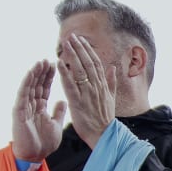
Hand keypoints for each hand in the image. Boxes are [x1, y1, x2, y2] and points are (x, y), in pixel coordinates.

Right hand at [12, 60, 65, 162]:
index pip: (45, 88)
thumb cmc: (44, 143)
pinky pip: (23, 94)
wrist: (35, 156)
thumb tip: (63, 100)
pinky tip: (31, 73)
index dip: (49, 77)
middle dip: (42, 72)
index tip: (56, 64)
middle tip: (48, 59)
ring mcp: (24, 107)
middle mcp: (31, 104)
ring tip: (40, 62)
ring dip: (35, 74)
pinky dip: (26, 83)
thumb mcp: (56, 125)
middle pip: (37, 84)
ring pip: (29, 86)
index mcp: (40, 107)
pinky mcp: (19, 111)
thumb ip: (59, 112)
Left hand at [56, 33, 117, 148]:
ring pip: (80, 70)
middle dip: (79, 48)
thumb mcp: (111, 98)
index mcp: (103, 85)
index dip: (88, 50)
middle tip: (71, 36)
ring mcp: (87, 94)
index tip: (81, 39)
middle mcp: (96, 87)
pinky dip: (65, 73)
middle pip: (87, 63)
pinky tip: (59, 62)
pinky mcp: (78, 102)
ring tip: (65, 43)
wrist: (103, 135)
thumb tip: (112, 67)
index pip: (96, 63)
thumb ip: (111, 82)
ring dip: (72, 55)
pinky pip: (70, 85)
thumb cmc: (105, 118)